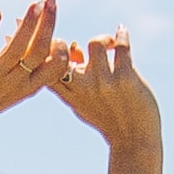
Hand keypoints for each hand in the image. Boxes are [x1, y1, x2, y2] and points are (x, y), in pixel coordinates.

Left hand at [0, 0, 67, 139]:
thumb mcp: (14, 86)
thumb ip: (27, 64)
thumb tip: (37, 34)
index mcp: (28, 86)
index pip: (56, 66)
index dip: (61, 44)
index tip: (54, 22)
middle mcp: (14, 81)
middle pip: (39, 51)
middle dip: (48, 23)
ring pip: (16, 48)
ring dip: (27, 24)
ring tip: (34, 3)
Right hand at [44, 28, 157, 151]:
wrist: (135, 141)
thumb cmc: (109, 119)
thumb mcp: (83, 102)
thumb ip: (74, 78)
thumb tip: (73, 47)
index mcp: (69, 93)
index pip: (44, 67)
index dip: (39, 47)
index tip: (38, 34)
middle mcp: (83, 87)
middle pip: (60, 53)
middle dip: (59, 39)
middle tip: (69, 37)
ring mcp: (104, 82)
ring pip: (95, 43)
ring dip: (103, 39)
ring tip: (109, 44)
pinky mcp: (125, 79)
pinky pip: (122, 47)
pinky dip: (122, 35)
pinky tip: (121, 31)